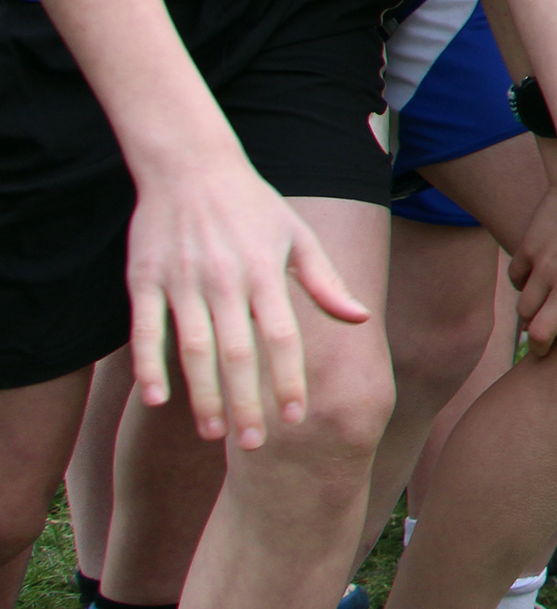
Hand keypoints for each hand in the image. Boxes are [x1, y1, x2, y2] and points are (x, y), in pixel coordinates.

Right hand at [124, 153, 369, 446]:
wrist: (189, 163)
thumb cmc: (253, 204)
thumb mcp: (298, 236)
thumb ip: (325, 282)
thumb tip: (359, 319)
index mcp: (266, 273)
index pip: (283, 338)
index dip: (290, 381)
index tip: (298, 418)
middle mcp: (225, 281)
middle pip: (238, 353)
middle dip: (247, 403)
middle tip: (256, 445)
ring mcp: (182, 281)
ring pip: (192, 349)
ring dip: (202, 395)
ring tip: (212, 433)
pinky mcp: (144, 279)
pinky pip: (145, 331)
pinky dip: (148, 366)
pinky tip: (157, 400)